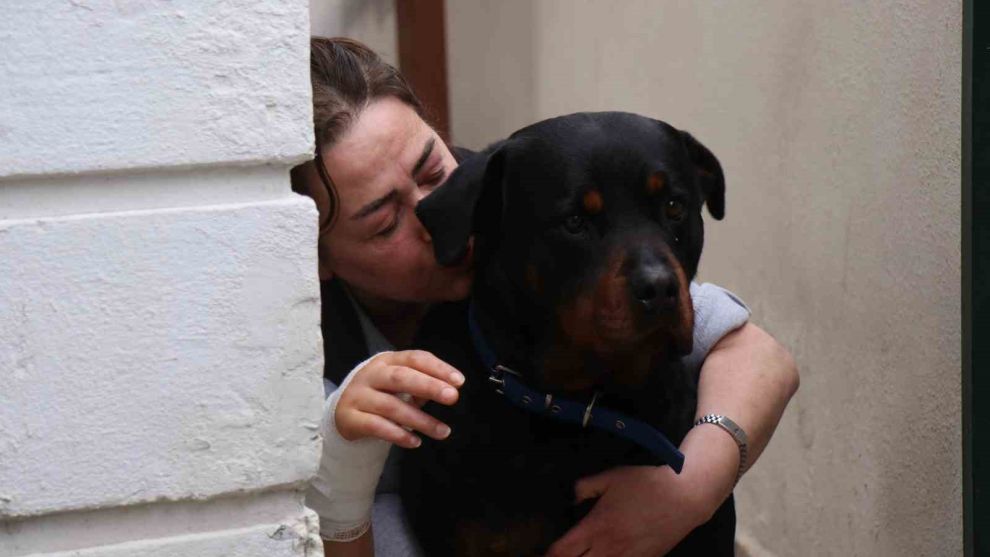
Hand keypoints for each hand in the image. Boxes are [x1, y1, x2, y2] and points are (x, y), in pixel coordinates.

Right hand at [334, 350, 464, 448]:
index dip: (437, 368)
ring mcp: (358, 396)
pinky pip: (376, 427)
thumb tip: (449, 389)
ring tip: (443, 431)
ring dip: (420, 420)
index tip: (459, 381)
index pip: (414, 358)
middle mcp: (371, 375)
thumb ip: (422, 384)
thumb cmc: (381, 394)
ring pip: (391, 406)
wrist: (343, 411)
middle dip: (429, 386)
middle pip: (400, 377)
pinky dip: (398, 435)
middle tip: (452, 397)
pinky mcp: (349, 418)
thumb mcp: (399, 384)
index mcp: (387, 361)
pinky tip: (415, 442)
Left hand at [546, 425, 737, 556]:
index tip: (542, 551)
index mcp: (596, 527)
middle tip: (560, 555)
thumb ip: (585, 487)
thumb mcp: (611, 477)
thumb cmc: (646, 484)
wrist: (684, 497)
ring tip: (580, 556)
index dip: (548, 555)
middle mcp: (609, 549)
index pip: (562, 552)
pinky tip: (602, 556)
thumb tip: (569, 496)